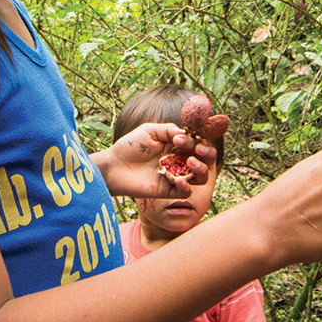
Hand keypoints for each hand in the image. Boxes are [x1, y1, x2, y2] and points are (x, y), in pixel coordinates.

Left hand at [93, 123, 215, 197]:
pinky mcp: (168, 191)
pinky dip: (186, 186)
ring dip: (200, 169)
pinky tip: (178, 179)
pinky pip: (185, 192)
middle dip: (207, 154)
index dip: (200, 140)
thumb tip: (187, 135)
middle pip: (205, 160)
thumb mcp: (150, 130)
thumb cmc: (130, 146)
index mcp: (177, 146)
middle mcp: (180, 161)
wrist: (113, 166)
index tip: (189, 138)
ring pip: (200, 177)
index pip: (198, 144)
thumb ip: (170, 129)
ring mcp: (175, 177)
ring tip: (190, 162)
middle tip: (198, 149)